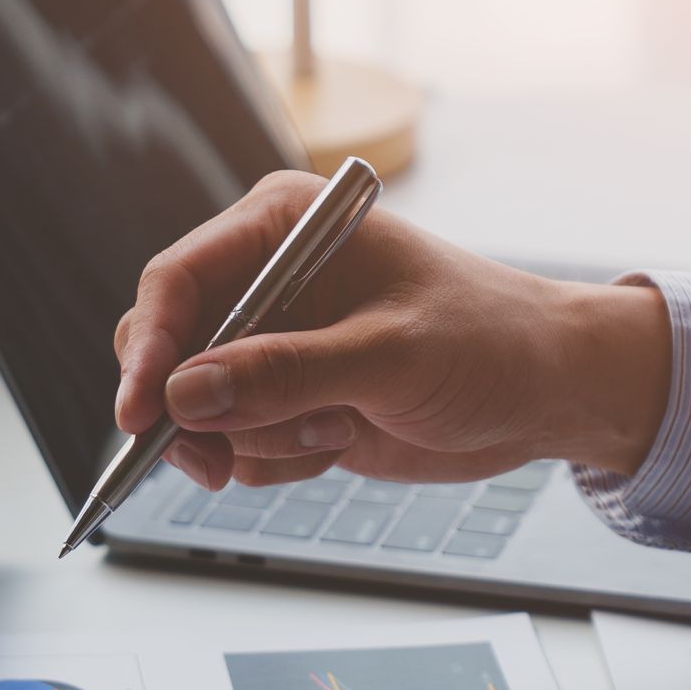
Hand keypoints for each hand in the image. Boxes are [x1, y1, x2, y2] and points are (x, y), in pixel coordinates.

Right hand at [113, 171, 672, 493]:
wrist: (549, 391)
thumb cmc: (491, 341)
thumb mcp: (391, 356)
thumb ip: (286, 374)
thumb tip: (186, 396)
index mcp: (280, 227)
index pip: (177, 279)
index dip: (150, 346)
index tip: (141, 410)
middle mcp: (262, 280)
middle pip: (167, 349)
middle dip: (192, 412)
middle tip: (216, 462)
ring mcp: (269, 344)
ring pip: (197, 410)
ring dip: (258, 439)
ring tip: (336, 428)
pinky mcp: (283, 398)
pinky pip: (237, 444)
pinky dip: (280, 459)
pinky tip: (342, 439)